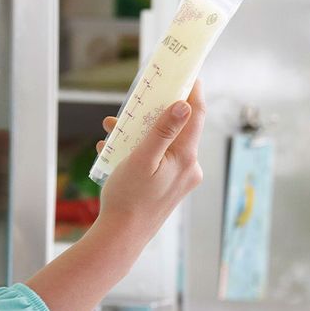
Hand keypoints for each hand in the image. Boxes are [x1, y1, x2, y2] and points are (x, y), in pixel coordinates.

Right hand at [95, 80, 205, 247]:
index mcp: (185, 158)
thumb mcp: (141, 158)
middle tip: (139, 100)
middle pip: (178, 127)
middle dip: (155, 112)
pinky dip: (139, 150)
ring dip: (141, 132)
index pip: (196, 115)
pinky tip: (114, 151)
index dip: (193, 91)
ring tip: (113, 130)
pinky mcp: (169, 186)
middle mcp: (188, 168)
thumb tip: (185, 105)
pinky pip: (158, 158)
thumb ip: (163, 131)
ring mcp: (180, 179)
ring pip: (164, 143)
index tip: (189, 72)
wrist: (121, 237)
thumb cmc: (128, 198)